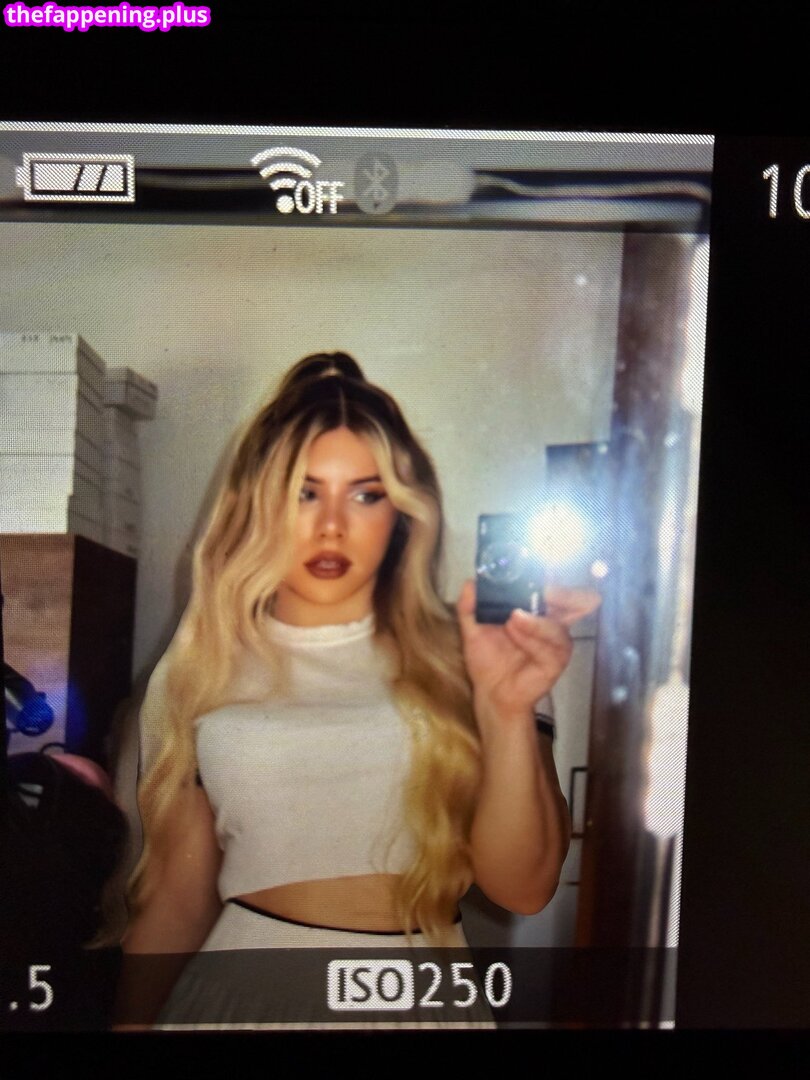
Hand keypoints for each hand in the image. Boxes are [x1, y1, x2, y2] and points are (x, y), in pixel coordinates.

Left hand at [456, 580, 601, 724]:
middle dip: (565, 593)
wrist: (490, 691)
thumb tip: (471, 582)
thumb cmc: (488, 657)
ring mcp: (557, 642)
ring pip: (559, 625)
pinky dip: (532, 638)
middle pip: (579, 600)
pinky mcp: (556, 662)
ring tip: (512, 618)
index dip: (555, 573)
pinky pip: (551, 648)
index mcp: (538, 608)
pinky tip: (515, 633)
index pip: (556, 584)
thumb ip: (469, 604)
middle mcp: (552, 621)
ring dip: (535, 621)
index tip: (544, 562)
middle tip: (545, 588)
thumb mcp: (473, 628)